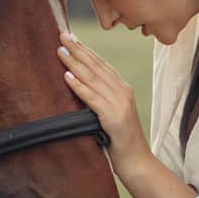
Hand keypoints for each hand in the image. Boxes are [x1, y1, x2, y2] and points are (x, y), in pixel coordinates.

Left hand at [58, 32, 149, 174]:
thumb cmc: (122, 142)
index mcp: (123, 90)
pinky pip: (92, 98)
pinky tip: (67, 77)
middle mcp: (123, 92)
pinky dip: (79, 86)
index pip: (102, 65)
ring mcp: (119, 104)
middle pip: (97, 66)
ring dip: (75, 63)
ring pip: (93, 78)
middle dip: (78, 49)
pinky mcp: (113, 117)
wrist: (138, 163)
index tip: (71, 37)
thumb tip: (80, 87)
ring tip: (61, 50)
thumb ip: (101, 100)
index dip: (86, 50)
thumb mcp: (112, 115)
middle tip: (62, 34)